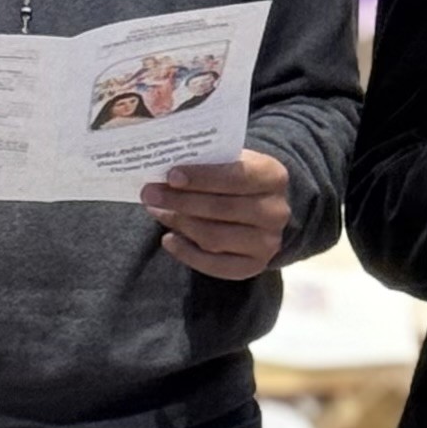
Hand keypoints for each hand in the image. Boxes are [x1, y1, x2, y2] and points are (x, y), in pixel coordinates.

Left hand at [142, 149, 291, 280]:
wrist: (261, 207)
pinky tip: (168, 239)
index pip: (237, 176)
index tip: (171, 176)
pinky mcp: (253, 266)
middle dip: (181, 201)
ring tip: (157, 211)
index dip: (202, 178)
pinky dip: (187, 253)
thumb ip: (206, 163)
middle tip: (151, 194)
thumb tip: (164, 172)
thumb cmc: (237, 178)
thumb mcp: (230, 161)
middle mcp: (276, 212)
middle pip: (222, 209)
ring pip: (214, 237)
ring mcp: (267, 242)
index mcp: (273, 177)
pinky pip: (215, 266)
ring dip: (180, 224)